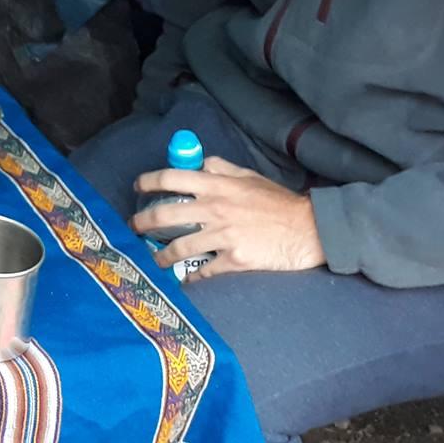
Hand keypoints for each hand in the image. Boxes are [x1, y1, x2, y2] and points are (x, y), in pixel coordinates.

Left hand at [131, 156, 325, 277]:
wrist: (309, 229)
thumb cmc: (279, 201)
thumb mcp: (249, 176)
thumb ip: (222, 169)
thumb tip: (200, 163)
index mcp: (218, 186)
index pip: (172, 177)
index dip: (149, 181)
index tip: (138, 187)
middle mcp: (215, 209)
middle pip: (166, 214)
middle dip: (143, 222)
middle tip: (134, 228)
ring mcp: (224, 236)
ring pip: (180, 247)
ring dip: (162, 256)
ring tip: (154, 260)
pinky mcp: (235, 259)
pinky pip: (205, 270)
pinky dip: (192, 276)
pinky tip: (186, 279)